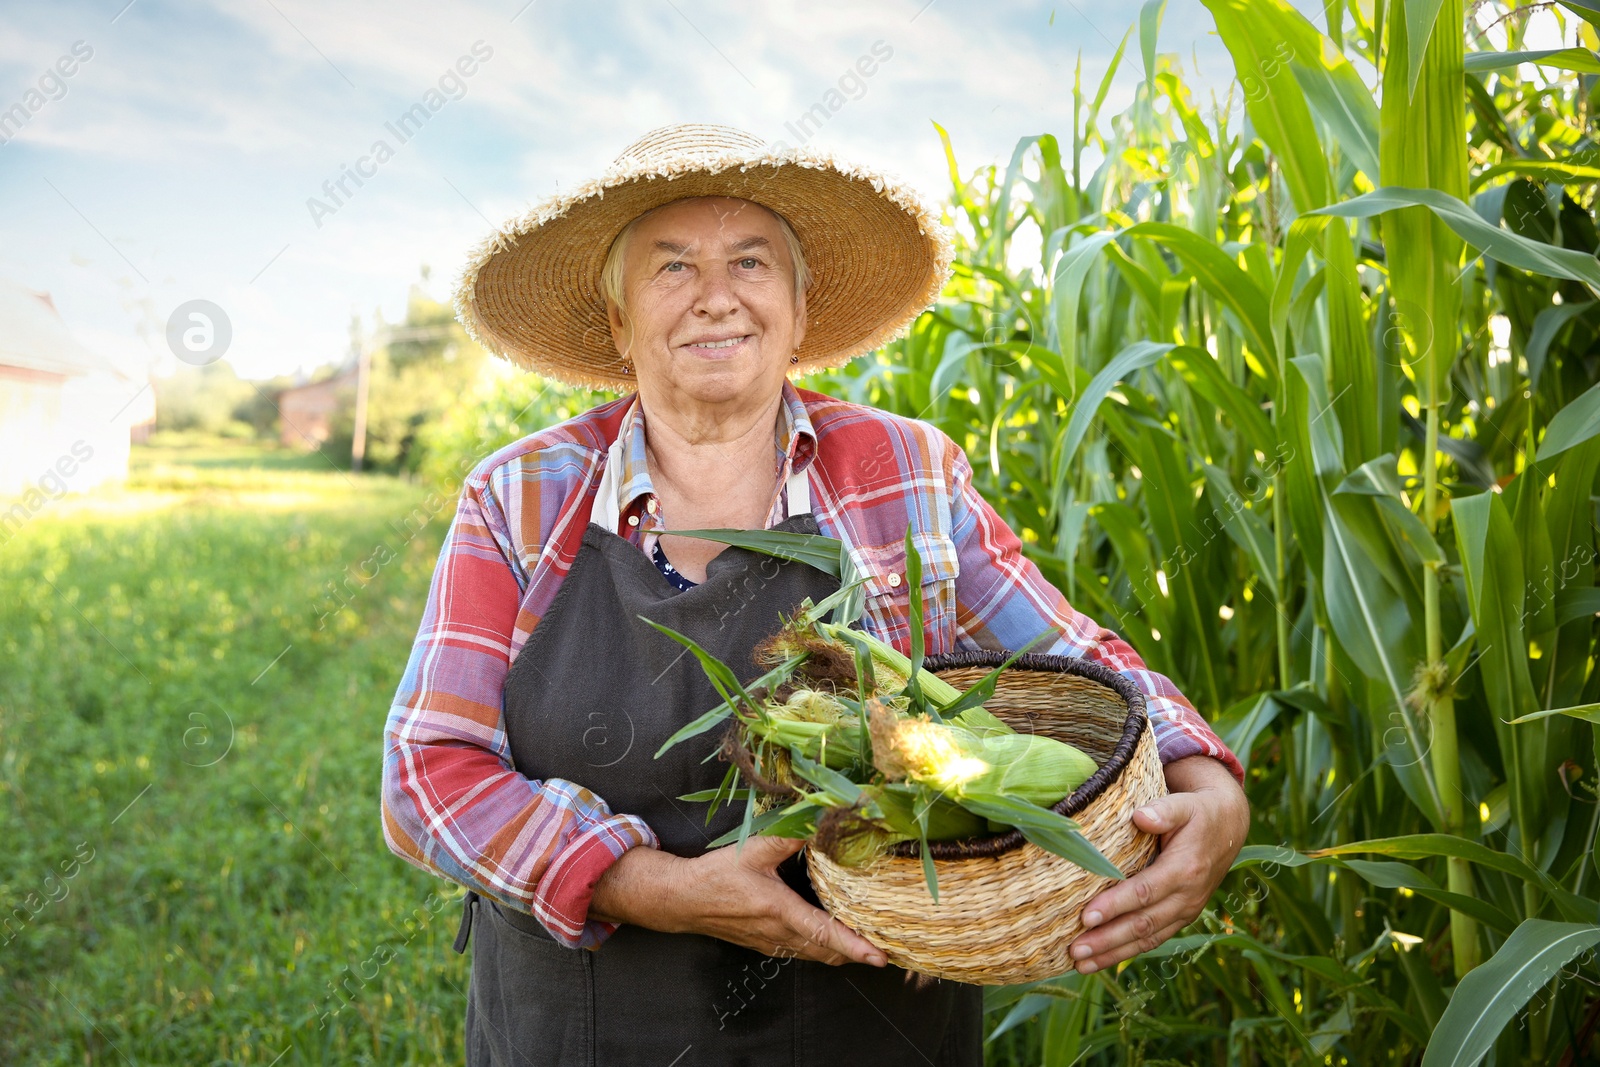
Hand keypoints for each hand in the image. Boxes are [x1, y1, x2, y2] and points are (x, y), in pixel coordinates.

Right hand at [589, 836, 886, 966]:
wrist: (682, 900)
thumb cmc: (716, 876)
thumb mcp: (754, 849)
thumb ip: (789, 836)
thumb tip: (821, 821)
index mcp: (779, 911)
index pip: (825, 934)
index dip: (855, 946)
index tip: (880, 957)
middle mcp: (779, 935)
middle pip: (828, 954)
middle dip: (857, 953)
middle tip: (886, 944)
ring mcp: (772, 945)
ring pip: (815, 956)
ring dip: (841, 953)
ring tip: (866, 941)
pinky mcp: (765, 946)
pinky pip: (801, 953)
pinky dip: (821, 948)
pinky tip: (829, 934)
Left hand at [1068, 755, 1248, 973]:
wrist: (1227, 827)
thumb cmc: (1198, 812)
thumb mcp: (1185, 804)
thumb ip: (1164, 810)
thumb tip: (1140, 817)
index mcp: (1185, 869)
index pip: (1145, 892)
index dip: (1115, 905)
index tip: (1085, 916)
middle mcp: (1187, 897)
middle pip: (1143, 924)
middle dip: (1107, 939)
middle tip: (1074, 950)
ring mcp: (1185, 911)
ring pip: (1147, 938)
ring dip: (1112, 953)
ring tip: (1079, 963)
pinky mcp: (1180, 918)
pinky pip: (1152, 940)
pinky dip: (1126, 953)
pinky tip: (1100, 961)